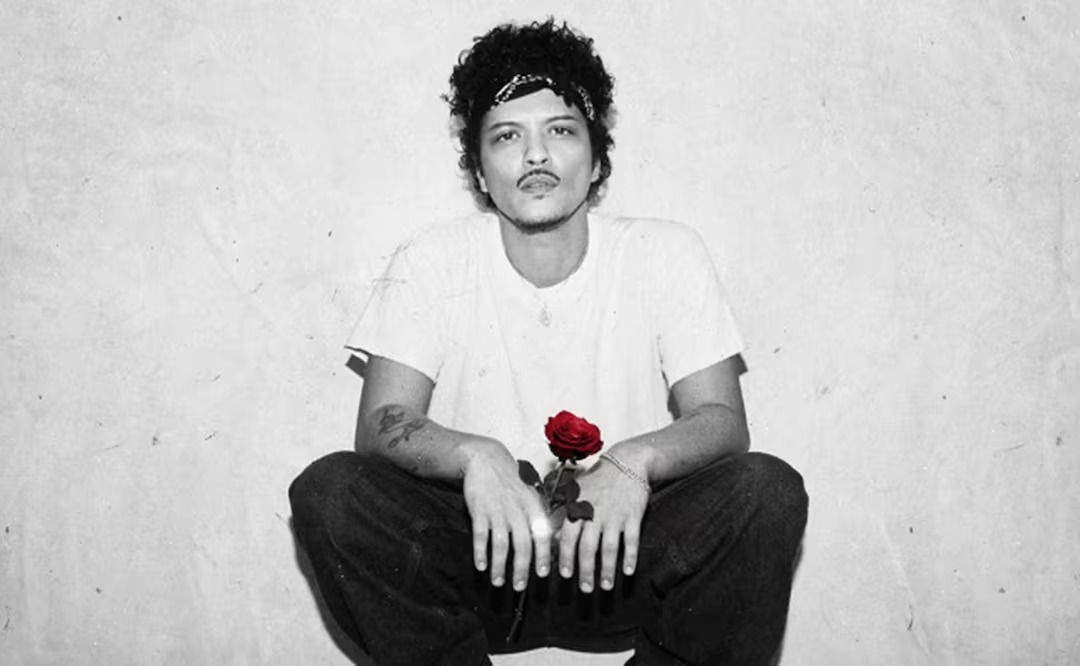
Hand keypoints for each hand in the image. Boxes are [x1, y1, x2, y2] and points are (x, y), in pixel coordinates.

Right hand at [461, 439, 551, 590]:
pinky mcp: (479, 510)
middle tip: (519, 587)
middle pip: (522, 545)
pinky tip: (481, 566)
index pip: (542, 536)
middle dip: (521, 569)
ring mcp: (497, 511)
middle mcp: (517, 510)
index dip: (543, 557)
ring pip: (500, 544)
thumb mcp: (531, 495)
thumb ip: (539, 517)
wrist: (487, 460)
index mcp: (533, 507)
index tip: (543, 575)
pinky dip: (480, 552)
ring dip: (499, 566)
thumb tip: (550, 544)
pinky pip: (480, 536)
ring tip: (497, 582)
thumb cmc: (512, 482)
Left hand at [557, 450, 649, 592]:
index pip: (567, 538)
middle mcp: (594, 514)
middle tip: (584, 589)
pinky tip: (628, 571)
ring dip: (607, 570)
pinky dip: (630, 556)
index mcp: (578, 508)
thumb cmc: (598, 480)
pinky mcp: (633, 515)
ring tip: (606, 587)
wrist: (627, 463)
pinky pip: (631, 539)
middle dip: (585, 571)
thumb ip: (562, 511)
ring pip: (609, 548)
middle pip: (587, 548)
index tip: (565, 576)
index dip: (565, 558)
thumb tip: (548, 532)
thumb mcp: (576, 490)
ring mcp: (614, 515)